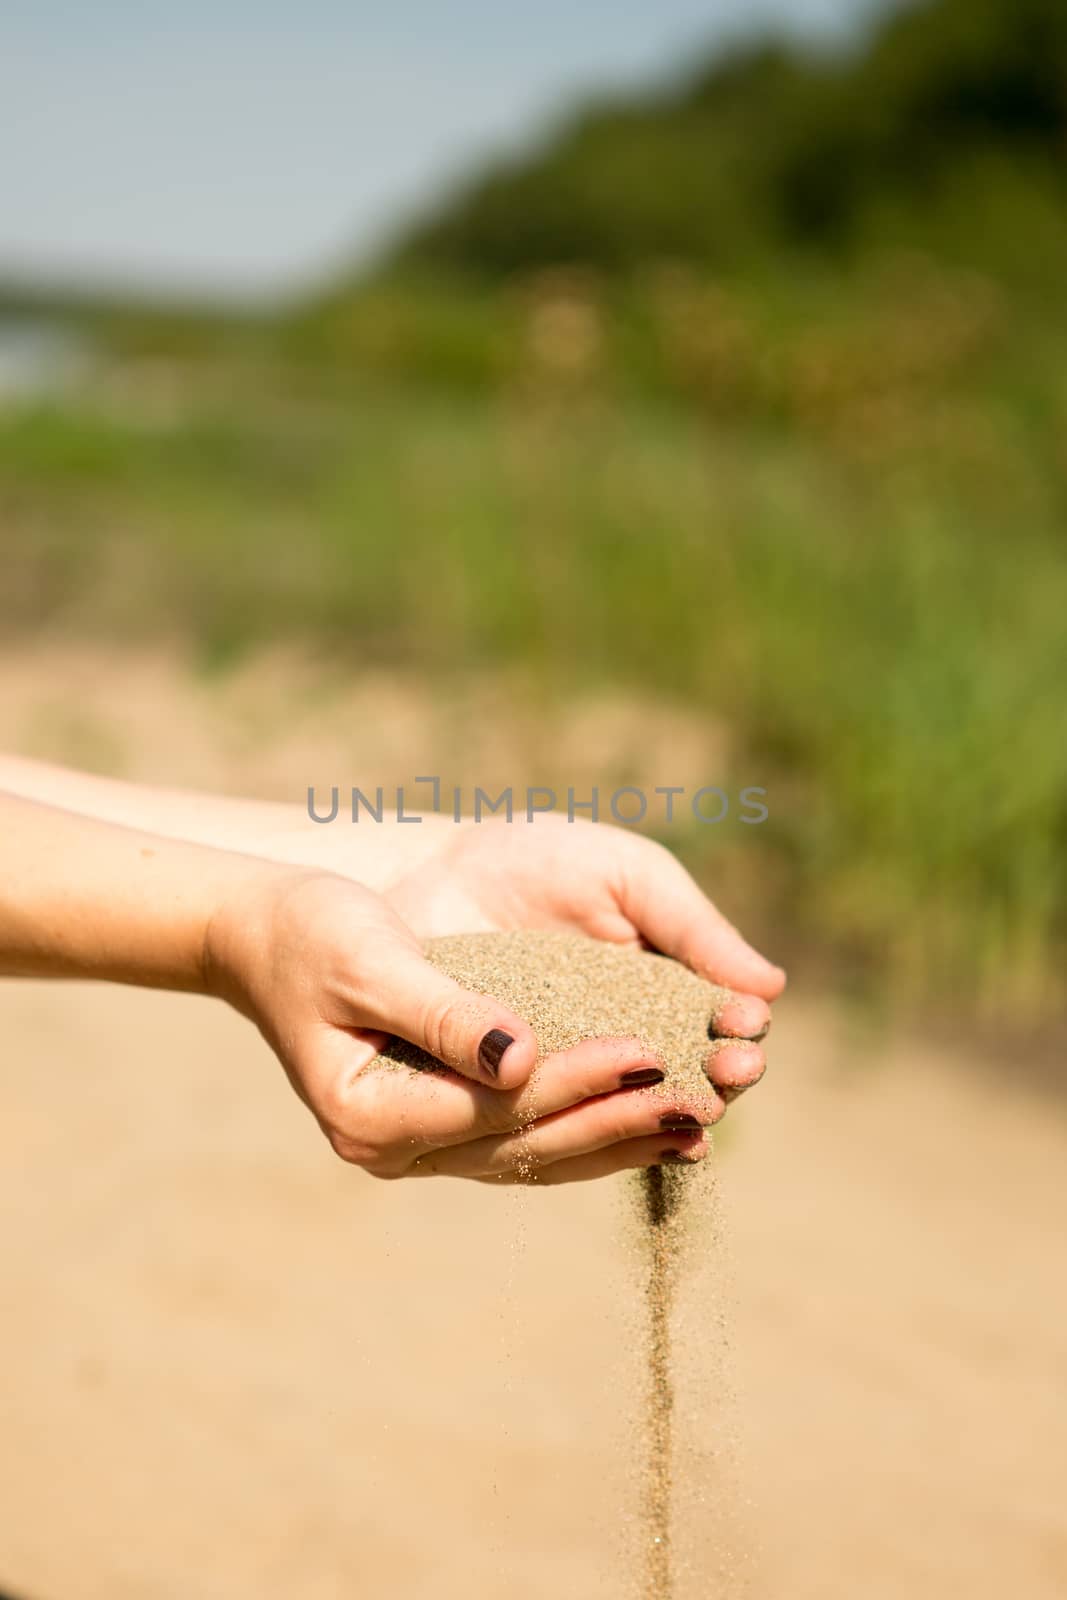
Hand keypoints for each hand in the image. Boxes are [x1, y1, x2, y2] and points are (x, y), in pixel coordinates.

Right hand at [204, 867, 727, 1183]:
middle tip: (700, 1102)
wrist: (267, 934)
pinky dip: (590, 1132)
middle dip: (616, 1121)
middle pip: (525, 1146)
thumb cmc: (311, 932)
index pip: (496, 1107)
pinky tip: (650, 1122)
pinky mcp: (444, 1123)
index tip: (647, 1052)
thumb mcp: (371, 960)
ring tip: (696, 1124)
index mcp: (367, 1114)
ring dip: (617, 1139)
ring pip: (535, 1157)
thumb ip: (444, 1012)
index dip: (576, 1080)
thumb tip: (522, 1059)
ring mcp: (419, 1145)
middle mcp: (394, 1149)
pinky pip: (527, 1141)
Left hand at [384, 814, 783, 1103]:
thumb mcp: (626, 878)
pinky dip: (586, 1134)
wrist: (433, 869)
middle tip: (728, 1073)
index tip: (747, 1027)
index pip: (717, 1025)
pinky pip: (555, 1123)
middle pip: (685, 1078)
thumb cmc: (538, 860)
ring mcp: (571, 1074)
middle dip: (714, 1078)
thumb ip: (691, 928)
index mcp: (665, 990)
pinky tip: (612, 1136)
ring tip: (688, 1111)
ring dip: (664, 1113)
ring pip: (628, 1111)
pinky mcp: (514, 1097)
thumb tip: (771, 987)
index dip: (738, 1032)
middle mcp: (627, 1044)